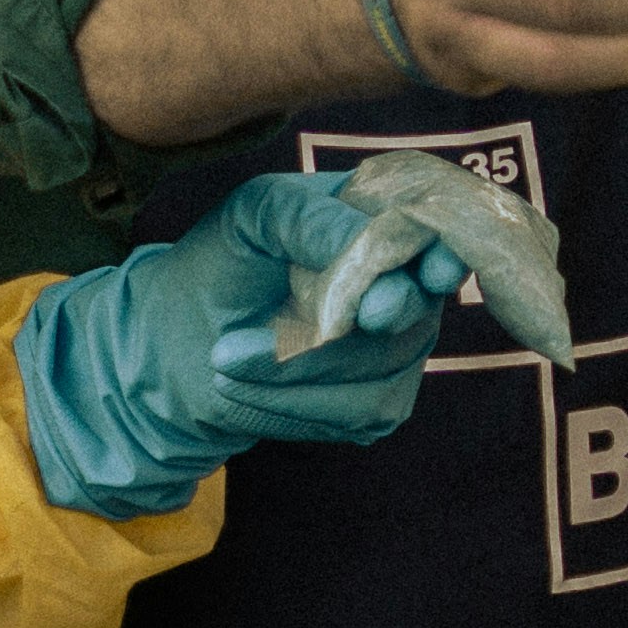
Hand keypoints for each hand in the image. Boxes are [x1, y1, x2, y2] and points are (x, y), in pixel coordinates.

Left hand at [14, 171, 468, 518]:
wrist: (182, 340)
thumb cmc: (225, 260)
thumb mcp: (254, 216)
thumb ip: (311, 217)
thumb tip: (372, 249)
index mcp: (390, 218)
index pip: (443, 234)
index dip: (444, 253)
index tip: (433, 273)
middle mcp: (412, 281)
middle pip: (405, 311)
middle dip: (326, 332)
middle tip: (232, 348)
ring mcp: (404, 344)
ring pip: (376, 369)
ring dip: (284, 373)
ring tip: (222, 359)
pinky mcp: (382, 401)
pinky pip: (356, 412)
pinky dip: (288, 404)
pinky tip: (244, 385)